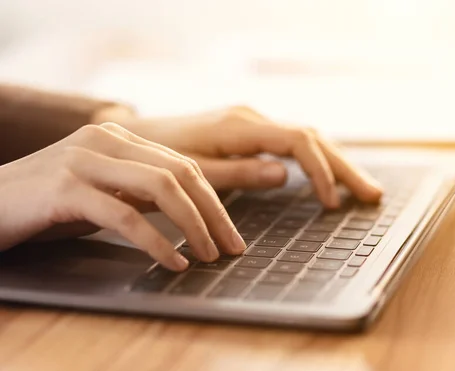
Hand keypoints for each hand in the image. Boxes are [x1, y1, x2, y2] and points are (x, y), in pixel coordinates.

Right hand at [0, 123, 245, 270]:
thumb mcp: (100, 192)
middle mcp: (103, 140)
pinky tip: (173, 261)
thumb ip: (139, 192)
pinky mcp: (64, 190)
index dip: (213, 200)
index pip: (182, 164)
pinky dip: (156, 241)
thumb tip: (189, 211)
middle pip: (180, 173)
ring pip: (161, 188)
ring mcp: (83, 161)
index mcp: (116, 137)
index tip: (230, 231)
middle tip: (231, 246)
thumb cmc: (43, 204)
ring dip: (193, 225)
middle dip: (213, 213)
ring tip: (209, 255)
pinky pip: (125, 215)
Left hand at [123, 106, 382, 207]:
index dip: (319, 171)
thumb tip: (285, 174)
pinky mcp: (250, 132)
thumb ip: (239, 173)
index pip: (297, 141)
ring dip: (335, 164)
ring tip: (362, 189)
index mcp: (239, 126)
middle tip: (372, 195)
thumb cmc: (157, 158)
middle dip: (343, 167)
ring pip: (307, 138)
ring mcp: (253, 123)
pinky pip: (293, 143)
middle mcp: (251, 118)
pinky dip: (316, 161)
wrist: (136, 137)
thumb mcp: (193, 171)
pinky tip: (329, 176)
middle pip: (312, 138)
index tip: (331, 202)